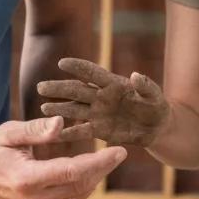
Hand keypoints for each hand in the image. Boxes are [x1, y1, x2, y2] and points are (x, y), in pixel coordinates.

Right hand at [0, 115, 126, 198]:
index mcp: (26, 179)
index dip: (99, 162)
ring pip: (78, 194)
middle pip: (81, 185)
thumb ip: (36, 129)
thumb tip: (61, 123)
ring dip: (95, 177)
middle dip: (102, 169)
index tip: (120, 151)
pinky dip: (83, 184)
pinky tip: (90, 170)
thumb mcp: (10, 132)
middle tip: (119, 153)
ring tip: (108, 159)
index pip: (72, 172)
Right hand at [37, 57, 169, 147]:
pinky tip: (56, 135)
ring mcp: (98, 113)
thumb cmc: (157, 106)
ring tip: (44, 109)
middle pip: (76, 90)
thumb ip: (146, 85)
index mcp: (112, 83)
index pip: (92, 73)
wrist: (157, 127)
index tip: (62, 63)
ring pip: (75, 110)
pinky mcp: (99, 130)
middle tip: (41, 87)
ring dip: (60, 109)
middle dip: (59, 89)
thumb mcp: (155, 95)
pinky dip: (70, 133)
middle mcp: (101, 96)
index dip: (78, 67)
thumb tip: (136, 75)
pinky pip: (82, 131)